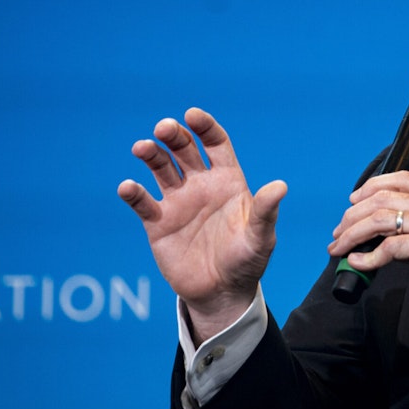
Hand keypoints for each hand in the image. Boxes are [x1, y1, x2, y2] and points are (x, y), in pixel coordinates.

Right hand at [118, 107, 286, 342]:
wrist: (222, 293)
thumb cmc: (247, 261)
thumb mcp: (261, 237)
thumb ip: (266, 211)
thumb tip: (281, 185)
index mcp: (228, 180)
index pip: (215, 143)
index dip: (204, 127)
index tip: (192, 115)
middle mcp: (201, 184)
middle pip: (184, 149)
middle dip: (174, 136)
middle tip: (164, 128)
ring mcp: (178, 201)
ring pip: (161, 168)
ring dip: (151, 154)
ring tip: (142, 148)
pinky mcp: (158, 222)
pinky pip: (142, 202)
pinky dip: (133, 193)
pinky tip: (128, 187)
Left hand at [328, 171, 408, 316]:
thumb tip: (380, 236)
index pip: (402, 178)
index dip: (372, 186)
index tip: (354, 200)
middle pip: (383, 198)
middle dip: (354, 215)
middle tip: (340, 232)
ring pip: (381, 219)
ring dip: (353, 234)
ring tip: (340, 247)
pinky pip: (389, 247)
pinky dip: (368, 257)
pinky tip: (358, 263)